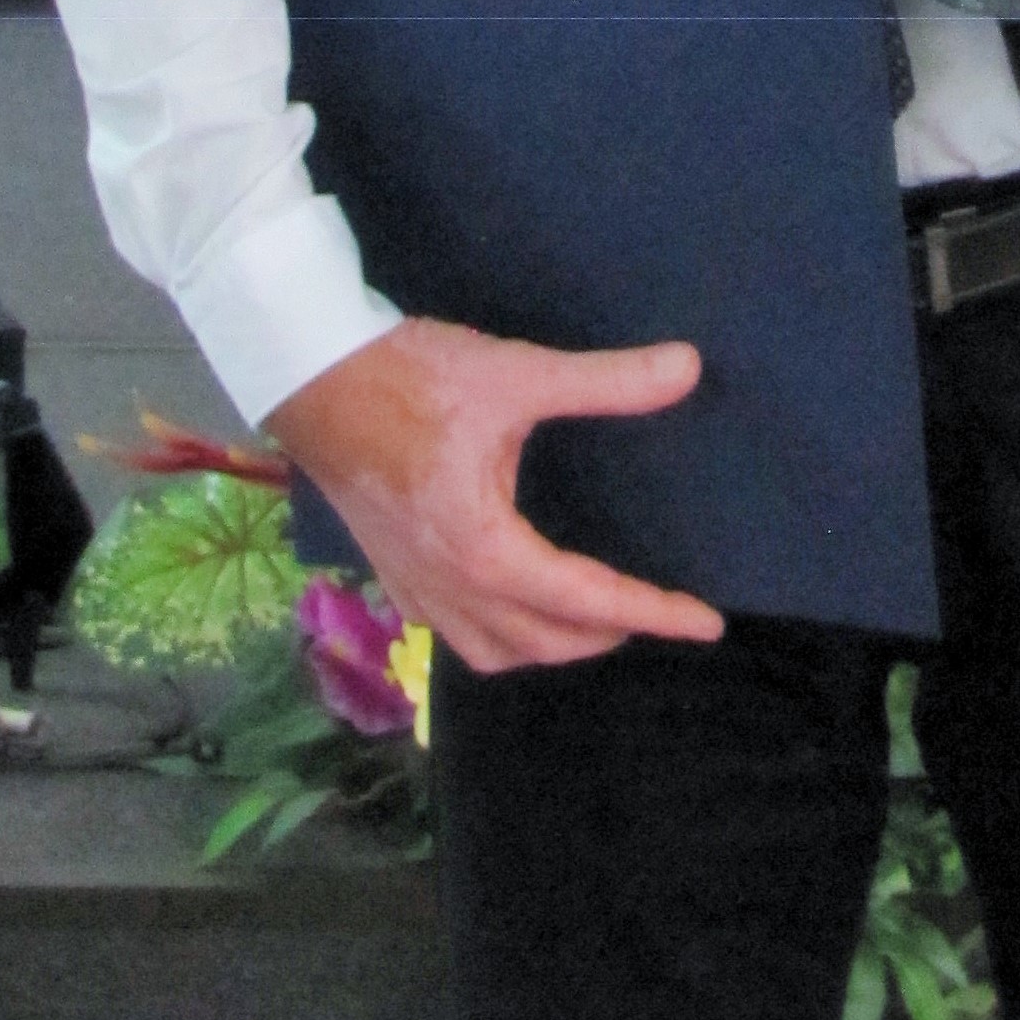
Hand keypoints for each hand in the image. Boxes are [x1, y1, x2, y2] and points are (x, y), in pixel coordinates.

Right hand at [266, 314, 724, 673]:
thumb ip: (606, 381)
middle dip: (606, 633)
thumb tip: (689, 368)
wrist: (313, 377)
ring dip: (551, 643)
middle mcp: (452, 587)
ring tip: (591, 614)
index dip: (655, 613)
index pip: (590, 602)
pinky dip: (498, 633)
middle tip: (656, 609)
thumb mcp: (518, 375)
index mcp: (489, 551)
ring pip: (495, 650)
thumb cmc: (413, 378)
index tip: (706, 625)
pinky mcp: (392, 573)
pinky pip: (454, 633)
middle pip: (545, 642)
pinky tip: (511, 602)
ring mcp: (415, 587)